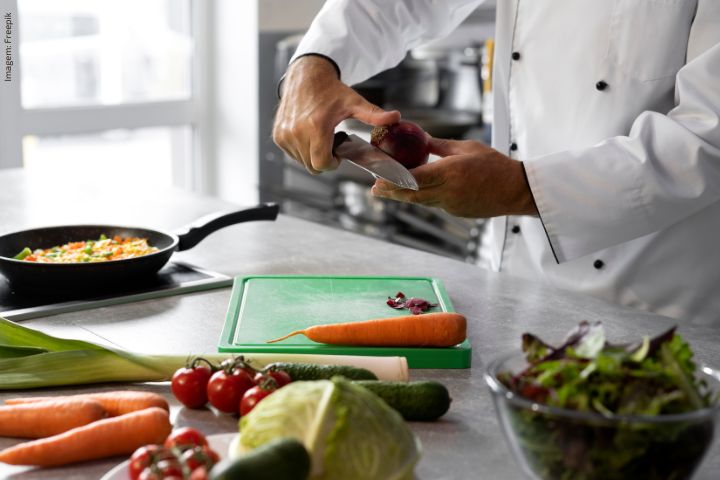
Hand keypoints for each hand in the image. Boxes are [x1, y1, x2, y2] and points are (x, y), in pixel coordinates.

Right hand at [272, 56, 399, 173]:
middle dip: (324, 159)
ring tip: (320, 135)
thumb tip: (396, 118)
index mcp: (316, 126)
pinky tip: (308, 133)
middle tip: (331, 141)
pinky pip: (292, 154)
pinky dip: (301, 149)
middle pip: (312, 166)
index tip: (338, 153)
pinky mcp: (278, 135)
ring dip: (313, 154)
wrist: (306, 75)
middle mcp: (296, 132)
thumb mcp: (354, 103)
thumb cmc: (331, 91)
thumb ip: (374, 115)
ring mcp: (284, 134)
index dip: (332, 163)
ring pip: (302, 162)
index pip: (322, 164)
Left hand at [371, 138, 537, 217]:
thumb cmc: (494, 165)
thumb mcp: (466, 148)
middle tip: (374, 189)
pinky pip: (434, 204)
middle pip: (412, 194)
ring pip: (421, 201)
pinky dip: (421, 198)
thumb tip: (420, 139)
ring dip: (403, 196)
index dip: (394, 179)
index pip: (415, 178)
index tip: (378, 177)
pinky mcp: (456, 212)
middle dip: (391, 192)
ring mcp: (451, 205)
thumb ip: (440, 146)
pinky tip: (414, 192)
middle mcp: (448, 191)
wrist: (515, 190)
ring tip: (386, 191)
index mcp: (450, 172)